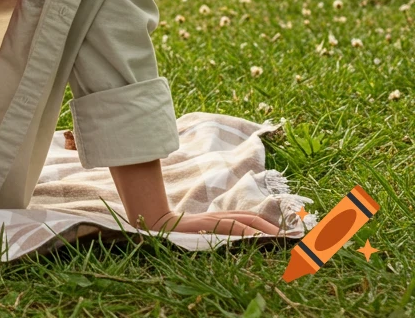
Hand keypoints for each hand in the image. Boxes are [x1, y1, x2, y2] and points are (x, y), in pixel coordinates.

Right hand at [142, 210, 284, 237]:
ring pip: (248, 222)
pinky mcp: (210, 224)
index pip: (253, 220)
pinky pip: (234, 227)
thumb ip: (223, 232)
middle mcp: (223, 216)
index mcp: (225, 218)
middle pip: (255, 219)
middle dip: (276, 228)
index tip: (290, 236)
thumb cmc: (183, 232)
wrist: (160, 224)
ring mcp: (217, 219)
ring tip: (285, 239)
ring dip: (268, 230)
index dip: (272, 226)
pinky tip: (261, 238)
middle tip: (296, 239)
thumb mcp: (207, 233)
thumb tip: (246, 241)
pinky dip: (249, 232)